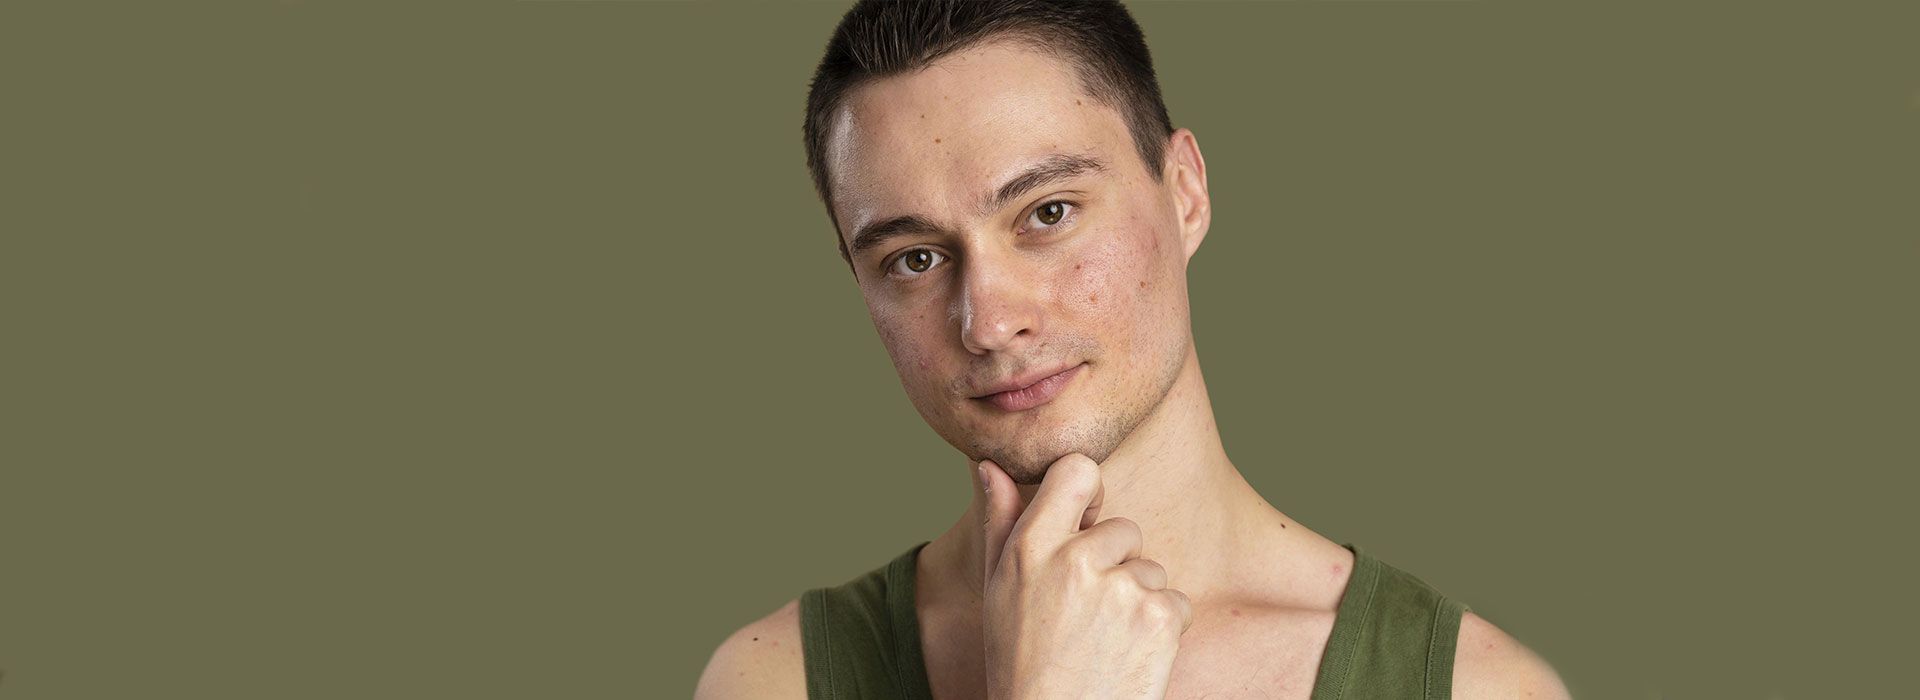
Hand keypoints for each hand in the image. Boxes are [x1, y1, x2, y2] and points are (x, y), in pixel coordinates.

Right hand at [977, 453, 1192, 698]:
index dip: (1088, 494)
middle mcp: (1075, 559)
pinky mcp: (1159, 616)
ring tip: (1104, 641)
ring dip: (1138, 600)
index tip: (1086, 521)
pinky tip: (1129, 655)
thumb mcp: (999, 592)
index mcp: (1031, 547)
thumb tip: (991, 466)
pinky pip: (1175, 600)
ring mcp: (1121, 587)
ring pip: (1150, 569)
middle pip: (1123, 529)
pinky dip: (1163, 628)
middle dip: (1115, 564)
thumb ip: (1000, 523)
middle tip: (1086, 615)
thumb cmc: (1022, 662)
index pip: (1077, 471)